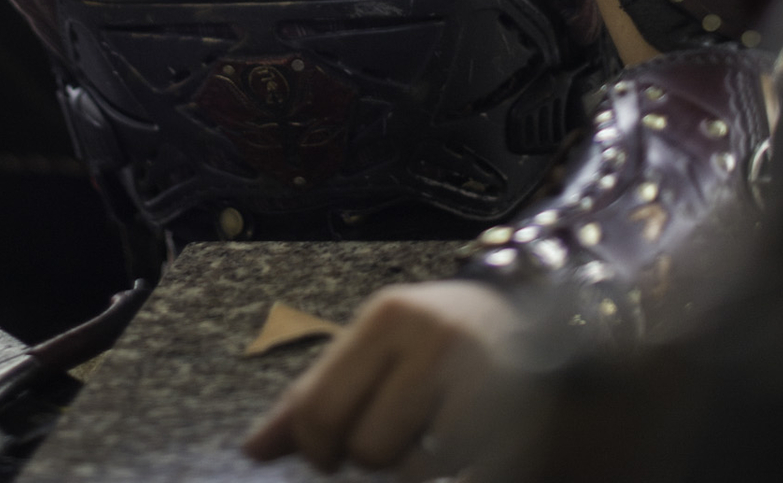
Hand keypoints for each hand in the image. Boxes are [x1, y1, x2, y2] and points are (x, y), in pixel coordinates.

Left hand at [243, 279, 522, 473]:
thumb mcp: (370, 347)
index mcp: (388, 316)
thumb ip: (313, 395)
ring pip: (409, 471)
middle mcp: (434, 342)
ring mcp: (480, 384)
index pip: (319, 408)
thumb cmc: (430, 340)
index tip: (327, 450)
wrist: (531, 323)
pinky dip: (444, 471)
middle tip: (381, 436)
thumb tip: (252, 451)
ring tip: (423, 433)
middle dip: (362, 455)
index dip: (315, 446)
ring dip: (406, 466)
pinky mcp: (513, 427)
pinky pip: (451, 475)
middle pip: (365, 449)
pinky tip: (455, 443)